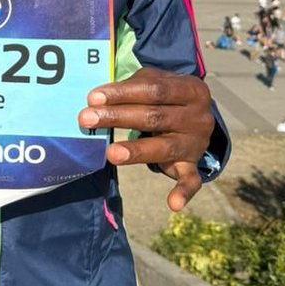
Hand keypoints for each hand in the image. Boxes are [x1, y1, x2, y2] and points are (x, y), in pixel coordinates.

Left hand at [78, 67, 213, 211]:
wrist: (197, 116)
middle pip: (154, 117)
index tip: (93, 97)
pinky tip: (173, 204)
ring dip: (136, 151)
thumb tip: (99, 97)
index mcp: (191, 90)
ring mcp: (196, 144)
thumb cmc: (166, 96)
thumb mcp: (157, 81)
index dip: (123, 93)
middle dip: (117, 117)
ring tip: (110, 153)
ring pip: (164, 148)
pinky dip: (183, 193)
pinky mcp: (193, 166)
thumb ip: (134, 85)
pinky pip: (191, 182)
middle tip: (86, 118)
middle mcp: (198, 117)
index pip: (154, 89)